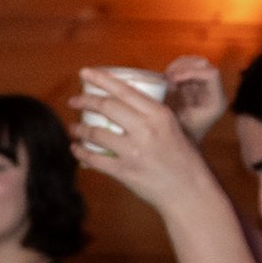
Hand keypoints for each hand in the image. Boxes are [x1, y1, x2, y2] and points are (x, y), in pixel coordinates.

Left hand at [73, 69, 214, 214]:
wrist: (188, 190)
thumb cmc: (181, 156)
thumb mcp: (173, 127)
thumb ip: (151, 115)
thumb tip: (123, 104)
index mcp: (159, 114)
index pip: (125, 90)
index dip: (101, 79)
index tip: (85, 72)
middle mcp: (146, 129)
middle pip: (106, 107)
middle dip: (84, 101)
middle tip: (73, 101)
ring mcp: (134, 151)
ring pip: (96, 133)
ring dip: (79, 129)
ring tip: (73, 128)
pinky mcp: (125, 171)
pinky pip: (94, 159)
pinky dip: (81, 153)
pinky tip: (76, 149)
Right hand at [164, 54, 226, 137]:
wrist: (183, 147)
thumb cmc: (181, 138)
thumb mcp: (177, 122)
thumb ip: (174, 102)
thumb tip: (166, 81)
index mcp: (215, 101)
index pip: (211, 74)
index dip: (192, 72)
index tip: (173, 80)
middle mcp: (213, 91)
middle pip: (204, 65)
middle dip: (184, 67)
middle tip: (168, 78)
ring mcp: (204, 87)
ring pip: (195, 63)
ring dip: (178, 67)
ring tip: (166, 78)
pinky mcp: (194, 86)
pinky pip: (187, 69)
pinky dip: (175, 70)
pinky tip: (167, 80)